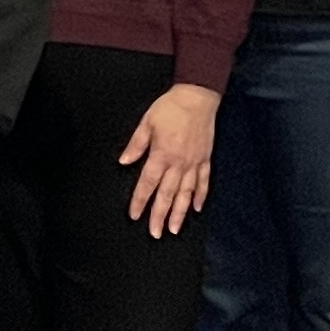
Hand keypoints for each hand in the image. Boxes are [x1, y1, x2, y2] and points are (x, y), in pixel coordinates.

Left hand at [117, 83, 219, 236]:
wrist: (197, 97)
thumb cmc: (171, 108)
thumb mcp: (147, 123)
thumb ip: (136, 145)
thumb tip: (124, 161)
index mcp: (161, 155)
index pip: (148, 183)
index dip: (140, 201)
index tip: (135, 215)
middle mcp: (178, 163)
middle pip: (167, 194)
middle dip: (159, 215)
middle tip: (155, 233)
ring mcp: (194, 163)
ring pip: (186, 193)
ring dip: (180, 212)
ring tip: (174, 229)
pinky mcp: (205, 159)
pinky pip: (204, 182)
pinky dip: (201, 196)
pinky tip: (197, 208)